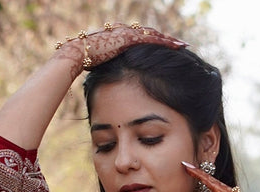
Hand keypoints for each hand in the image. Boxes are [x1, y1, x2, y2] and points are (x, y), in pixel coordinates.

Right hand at [54, 22, 184, 74]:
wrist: (76, 55)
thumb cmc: (87, 64)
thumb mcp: (103, 69)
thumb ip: (112, 74)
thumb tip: (115, 90)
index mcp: (120, 41)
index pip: (141, 41)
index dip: (155, 45)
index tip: (168, 51)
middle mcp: (125, 34)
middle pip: (150, 36)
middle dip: (166, 40)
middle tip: (182, 45)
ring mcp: (127, 33)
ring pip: (153, 35)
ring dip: (169, 40)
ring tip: (183, 45)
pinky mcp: (128, 37)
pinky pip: (150, 38)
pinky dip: (164, 41)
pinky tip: (176, 45)